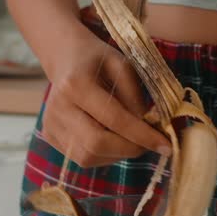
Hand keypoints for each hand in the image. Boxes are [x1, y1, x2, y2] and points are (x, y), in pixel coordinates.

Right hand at [40, 31, 171, 167]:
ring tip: (130, 138)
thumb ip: (136, 97)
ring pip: (88, 156)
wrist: (65, 58)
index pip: (114, 119)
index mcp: (76, 84)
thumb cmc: (98, 60)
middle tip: (150, 144)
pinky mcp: (49, 136)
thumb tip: (149, 129)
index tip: (166, 146)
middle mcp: (58, 107)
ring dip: (117, 154)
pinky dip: (104, 154)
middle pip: (97, 144)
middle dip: (130, 149)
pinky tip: (112, 138)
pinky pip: (81, 157)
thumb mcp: (123, 66)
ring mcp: (50, 124)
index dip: (143, 136)